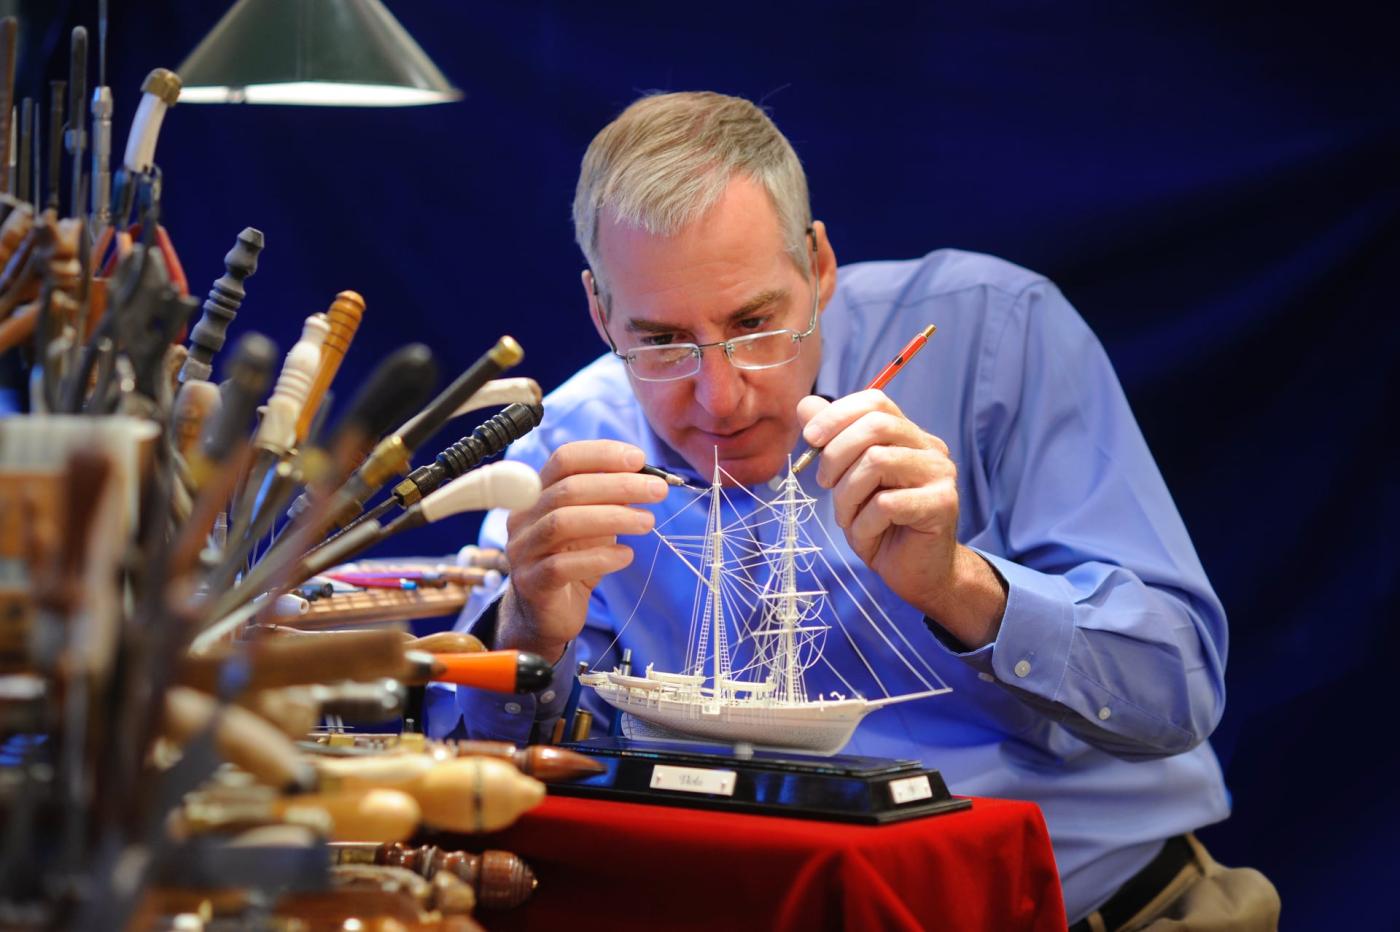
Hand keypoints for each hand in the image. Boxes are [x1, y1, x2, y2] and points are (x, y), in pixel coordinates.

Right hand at [496, 441, 666, 662]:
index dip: (602, 454)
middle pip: (568, 489)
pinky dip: (600, 558)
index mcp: (538, 493)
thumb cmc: (572, 558)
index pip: (564, 459)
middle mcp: (524, 516)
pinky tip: (626, 556)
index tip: (639, 459)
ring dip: (613, 518)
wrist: (546, 612)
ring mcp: (523, 550)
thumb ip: (610, 499)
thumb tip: (647, 477)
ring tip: (648, 522)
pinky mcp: (532, 583)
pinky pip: (563, 566)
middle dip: (619, 485)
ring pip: (564, 523)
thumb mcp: (592, 522)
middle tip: (658, 490)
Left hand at [797, 391, 1005, 647]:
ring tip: (848, 518)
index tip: (810, 438)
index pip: (875, 402)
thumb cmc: (881, 527)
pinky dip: (864, 523)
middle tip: (824, 483)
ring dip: (848, 495)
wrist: (918, 574)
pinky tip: (868, 535)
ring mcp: (940, 474)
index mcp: (908, 436)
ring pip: (878, 461)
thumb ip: (832, 441)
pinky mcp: (942, 504)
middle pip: (876, 426)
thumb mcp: (847, 481)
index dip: (837, 414)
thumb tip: (807, 405)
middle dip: (836, 453)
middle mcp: (930, 448)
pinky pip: (887, 503)